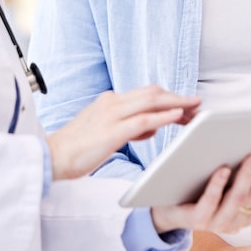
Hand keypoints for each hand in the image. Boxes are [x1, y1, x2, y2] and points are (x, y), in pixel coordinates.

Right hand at [46, 86, 199, 179]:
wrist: (53, 157)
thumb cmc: (78, 149)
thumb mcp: (106, 131)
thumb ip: (129, 125)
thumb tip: (152, 125)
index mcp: (110, 101)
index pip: (146, 93)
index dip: (169, 97)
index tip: (186, 104)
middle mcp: (112, 102)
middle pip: (153, 93)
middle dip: (177, 97)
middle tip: (197, 104)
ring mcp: (111, 114)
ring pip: (151, 101)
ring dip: (176, 104)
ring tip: (194, 109)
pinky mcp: (111, 131)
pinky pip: (143, 119)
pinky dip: (162, 116)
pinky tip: (177, 117)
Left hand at [150, 149, 250, 235]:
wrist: (168, 213)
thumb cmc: (200, 198)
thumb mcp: (230, 197)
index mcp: (246, 217)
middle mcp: (234, 222)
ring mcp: (216, 223)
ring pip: (237, 198)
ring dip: (247, 175)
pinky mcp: (197, 219)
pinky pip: (210, 201)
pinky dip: (218, 184)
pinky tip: (224, 168)